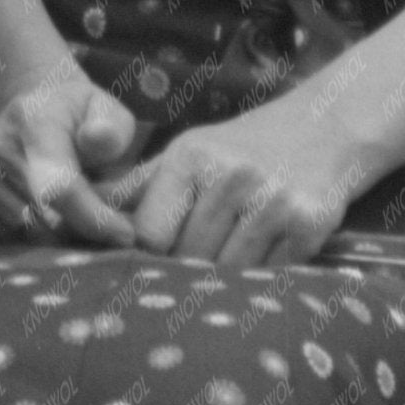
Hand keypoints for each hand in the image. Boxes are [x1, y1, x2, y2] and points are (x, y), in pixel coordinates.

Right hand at [0, 66, 138, 246]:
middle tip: (107, 229)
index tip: (125, 235)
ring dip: (57, 237)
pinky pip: (3, 237)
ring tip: (78, 218)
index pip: (59, 185)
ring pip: (25, 231)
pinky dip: (30, 238)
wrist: (33, 107)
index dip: (94, 217)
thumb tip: (98, 141)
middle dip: (81, 231)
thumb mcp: (105, 108)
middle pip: (42, 216)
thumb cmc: (78, 115)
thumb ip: (111, 127)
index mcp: (32, 120)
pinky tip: (47, 217)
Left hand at [104, 101, 360, 268]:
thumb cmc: (244, 146)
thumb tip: (77, 216)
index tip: (159, 259)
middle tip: (201, 263)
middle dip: (190, 270)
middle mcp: (230, 176)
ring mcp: (272, 201)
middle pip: (189, 260)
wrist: (328, 126)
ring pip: (228, 274)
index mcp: (190, 157)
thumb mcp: (188, 152)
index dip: (151, 255)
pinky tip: (268, 251)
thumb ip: (137, 188)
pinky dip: (265, 275)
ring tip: (234, 256)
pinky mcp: (308, 225)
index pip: (150, 236)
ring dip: (227, 277)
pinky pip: (270, 276)